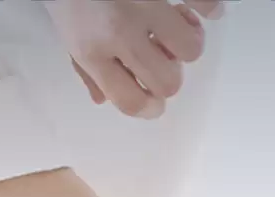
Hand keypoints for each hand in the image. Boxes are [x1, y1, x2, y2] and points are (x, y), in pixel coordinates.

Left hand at [44, 0, 223, 118]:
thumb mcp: (65, 29)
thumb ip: (83, 66)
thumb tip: (103, 99)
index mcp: (91, 50)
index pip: (131, 100)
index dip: (149, 108)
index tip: (155, 102)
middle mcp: (119, 31)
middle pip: (167, 82)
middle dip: (170, 76)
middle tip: (164, 58)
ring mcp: (145, 2)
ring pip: (189, 47)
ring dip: (188, 42)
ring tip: (180, 26)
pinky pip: (204, 3)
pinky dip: (209, 8)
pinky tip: (205, 8)